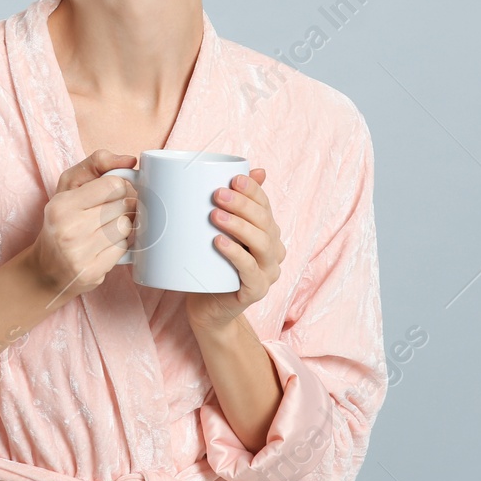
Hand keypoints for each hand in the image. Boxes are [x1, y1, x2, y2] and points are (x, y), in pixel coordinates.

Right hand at [26, 149, 138, 303]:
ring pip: (126, 227)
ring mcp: (81, 253)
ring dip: (121, 226)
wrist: (46, 268)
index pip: (113, 185)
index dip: (117, 187)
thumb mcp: (69, 186)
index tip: (110, 193)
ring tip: (105, 229)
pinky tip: (104, 245)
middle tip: (107, 212)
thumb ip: (97, 163)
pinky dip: (119, 245)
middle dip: (121, 206)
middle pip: (123, 206)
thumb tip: (130, 161)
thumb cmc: (61, 220)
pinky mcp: (93, 272)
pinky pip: (124, 249)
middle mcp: (70, 229)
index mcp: (62, 205)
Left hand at [185, 168, 284, 334]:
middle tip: (217, 194)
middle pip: (264, 222)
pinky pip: (250, 270)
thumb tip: (239, 173)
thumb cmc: (210, 265)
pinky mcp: (256, 291)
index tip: (233, 178)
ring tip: (214, 215)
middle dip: (242, 205)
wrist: (207, 308)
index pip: (265, 205)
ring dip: (239, 226)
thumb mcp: (216, 232)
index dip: (253, 190)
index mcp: (267, 233)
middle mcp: (273, 251)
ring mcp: (268, 272)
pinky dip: (236, 254)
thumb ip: (226, 206)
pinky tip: (219, 242)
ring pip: (262, 244)